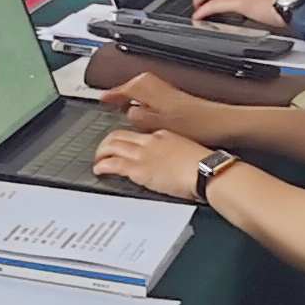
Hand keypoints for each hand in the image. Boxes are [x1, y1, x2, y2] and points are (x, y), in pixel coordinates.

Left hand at [92, 126, 215, 201]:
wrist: (207, 171)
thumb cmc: (204, 165)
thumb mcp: (188, 152)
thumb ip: (176, 154)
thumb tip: (174, 162)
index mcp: (163, 135)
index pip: (138, 134)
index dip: (126, 139)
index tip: (123, 145)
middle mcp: (150, 141)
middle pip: (119, 135)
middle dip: (107, 142)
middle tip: (102, 150)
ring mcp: (143, 154)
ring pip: (112, 146)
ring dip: (101, 153)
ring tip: (97, 160)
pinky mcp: (139, 169)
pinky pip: (114, 164)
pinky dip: (102, 166)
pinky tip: (98, 170)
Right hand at [105, 71, 226, 143]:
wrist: (222, 123)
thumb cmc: (197, 124)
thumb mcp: (160, 125)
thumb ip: (140, 117)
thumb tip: (128, 111)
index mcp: (153, 91)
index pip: (126, 88)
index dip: (113, 95)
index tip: (103, 99)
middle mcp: (160, 88)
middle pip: (135, 83)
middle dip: (122, 90)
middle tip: (110, 100)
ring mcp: (170, 92)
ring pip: (144, 87)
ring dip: (133, 93)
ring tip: (123, 104)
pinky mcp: (177, 99)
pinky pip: (152, 93)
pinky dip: (144, 98)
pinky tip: (146, 110)